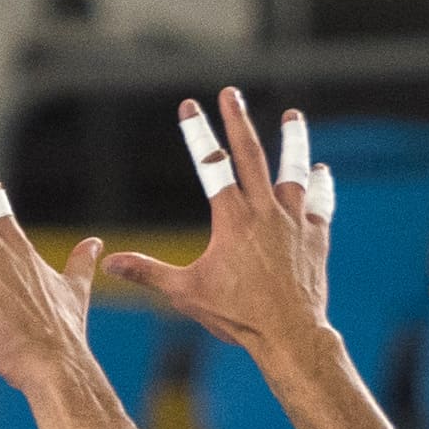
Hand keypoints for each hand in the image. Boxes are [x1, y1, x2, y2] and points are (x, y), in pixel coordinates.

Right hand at [100, 90, 335, 360]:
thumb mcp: (185, 294)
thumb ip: (147, 272)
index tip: (189, 105)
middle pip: (253, 155)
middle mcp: (266, 212)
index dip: (198, 133)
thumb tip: (108, 263)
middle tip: (231, 93)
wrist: (290, 335)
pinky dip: (320, 186)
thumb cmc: (238, 316)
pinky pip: (320, 204)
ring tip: (293, 116)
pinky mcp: (316, 237)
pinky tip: (320, 171)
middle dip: (239, 121)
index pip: (212, 166)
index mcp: (233, 220)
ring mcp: (295, 222)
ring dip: (293, 141)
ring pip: (293, 172)